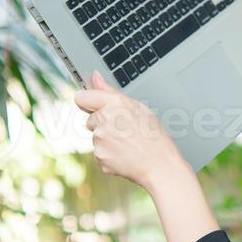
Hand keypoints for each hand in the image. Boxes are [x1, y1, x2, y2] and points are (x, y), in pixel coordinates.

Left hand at [73, 70, 183, 188]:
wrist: (159, 165)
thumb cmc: (153, 136)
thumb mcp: (137, 107)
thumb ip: (110, 91)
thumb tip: (94, 77)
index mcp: (114, 103)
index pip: (82, 97)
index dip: (88, 101)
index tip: (93, 105)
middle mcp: (104, 120)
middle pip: (90, 119)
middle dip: (103, 123)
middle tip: (125, 129)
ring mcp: (100, 140)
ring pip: (96, 136)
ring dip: (107, 139)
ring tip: (128, 143)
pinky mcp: (99, 156)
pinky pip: (99, 152)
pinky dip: (109, 154)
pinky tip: (125, 154)